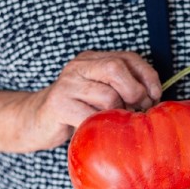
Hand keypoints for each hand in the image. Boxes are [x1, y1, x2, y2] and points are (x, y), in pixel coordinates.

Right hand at [20, 51, 161, 150]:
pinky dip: (101, 127)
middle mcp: (78, 67)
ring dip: (119, 114)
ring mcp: (67, 85)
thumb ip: (120, 88)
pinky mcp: (58, 105)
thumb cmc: (74, 111)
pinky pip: (91, 117)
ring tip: (116, 123)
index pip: (128, 57)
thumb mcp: (98, 94)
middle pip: (117, 69)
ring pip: (108, 96)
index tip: (156, 95)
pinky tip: (99, 131)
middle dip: (135, 92)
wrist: (34, 122)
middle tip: (139, 110)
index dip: (147, 75)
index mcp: (91, 59)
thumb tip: (154, 98)